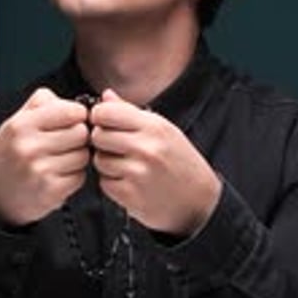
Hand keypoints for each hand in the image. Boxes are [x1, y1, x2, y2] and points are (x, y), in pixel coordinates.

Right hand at [0, 88, 89, 225]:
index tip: (72, 121)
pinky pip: (80, 177)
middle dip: (79, 138)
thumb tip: (76, 103)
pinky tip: (57, 177)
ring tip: (59, 161)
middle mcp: (29, 146)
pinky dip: (73, 177)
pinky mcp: (50, 191)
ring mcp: (39, 170)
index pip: (71, 111)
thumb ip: (41, 104)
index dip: (78, 115)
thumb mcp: (15, 123)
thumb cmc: (10, 155)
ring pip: (83, 156)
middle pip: (81, 133)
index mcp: (21, 125)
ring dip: (77, 159)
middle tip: (66, 144)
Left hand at [90, 89, 221, 235]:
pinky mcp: (131, 195)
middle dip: (102, 141)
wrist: (199, 201)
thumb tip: (107, 96)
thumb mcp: (164, 130)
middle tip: (116, 147)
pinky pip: (104, 183)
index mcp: (154, 126)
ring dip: (107, 164)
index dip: (100, 117)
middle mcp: (146, 148)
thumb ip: (131, 112)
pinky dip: (112, 183)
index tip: (105, 123)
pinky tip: (129, 182)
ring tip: (126, 166)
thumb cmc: (181, 163)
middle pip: (98, 136)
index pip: (106, 111)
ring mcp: (138, 173)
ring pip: (99, 160)